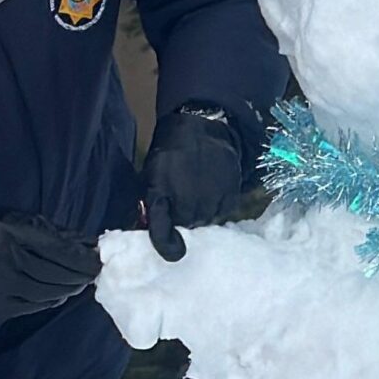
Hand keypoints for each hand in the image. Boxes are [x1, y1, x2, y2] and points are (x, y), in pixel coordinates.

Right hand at [0, 210, 101, 317]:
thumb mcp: (25, 219)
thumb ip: (58, 234)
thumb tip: (91, 246)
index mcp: (11, 231)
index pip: (55, 249)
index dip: (81, 258)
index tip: (99, 261)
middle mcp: (3, 259)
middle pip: (53, 273)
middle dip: (79, 275)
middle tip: (94, 274)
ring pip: (46, 292)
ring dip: (69, 288)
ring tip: (80, 282)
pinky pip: (34, 305)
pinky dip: (52, 298)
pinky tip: (61, 291)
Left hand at [141, 102, 248, 261]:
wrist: (201, 126)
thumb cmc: (169, 151)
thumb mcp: (151, 173)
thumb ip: (150, 202)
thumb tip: (148, 227)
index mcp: (161, 193)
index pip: (161, 231)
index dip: (166, 245)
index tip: (174, 253)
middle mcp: (187, 199)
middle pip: (187, 226)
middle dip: (183, 219)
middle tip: (182, 203)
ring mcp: (211, 197)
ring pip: (207, 221)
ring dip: (202, 214)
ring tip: (198, 195)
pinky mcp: (230, 193)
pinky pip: (224, 213)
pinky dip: (218, 208)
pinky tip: (213, 192)